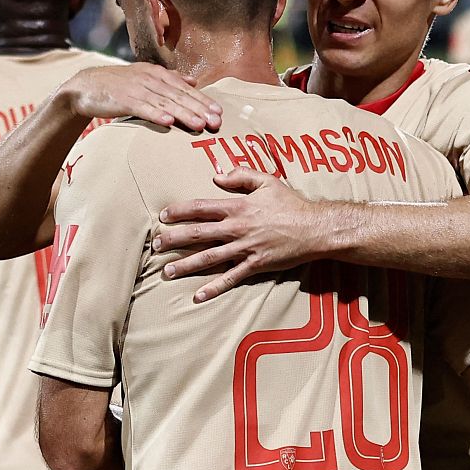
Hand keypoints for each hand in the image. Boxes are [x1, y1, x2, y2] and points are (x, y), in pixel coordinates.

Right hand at [61, 65, 222, 132]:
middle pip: (179, 96)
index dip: (203, 100)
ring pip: (165, 103)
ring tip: (199, 125)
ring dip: (183, 114)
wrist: (84, 87)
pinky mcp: (123, 100)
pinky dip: (156, 115)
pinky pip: (142, 108)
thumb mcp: (144, 77)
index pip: (184, 89)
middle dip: (199, 109)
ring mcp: (136, 89)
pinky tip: (168, 122)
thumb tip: (193, 82)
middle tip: (216, 122)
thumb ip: (169, 79)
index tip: (219, 112)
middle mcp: (149, 80)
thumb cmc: (117, 85)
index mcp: (156, 74)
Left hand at [154, 169, 327, 301]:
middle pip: (198, 234)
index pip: (201, 207)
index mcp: (237, 207)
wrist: (314, 228)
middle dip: (174, 240)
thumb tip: (217, 174)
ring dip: (186, 265)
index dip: (180, 211)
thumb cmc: (291, 204)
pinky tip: (198, 295)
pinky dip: (214, 288)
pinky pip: (230, 278)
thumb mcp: (267, 181)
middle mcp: (237, 228)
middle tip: (155, 245)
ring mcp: (245, 249)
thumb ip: (241, 174)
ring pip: (209, 258)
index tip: (163, 215)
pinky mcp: (254, 265)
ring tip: (167, 271)